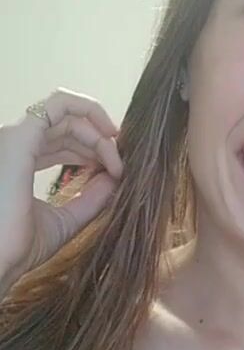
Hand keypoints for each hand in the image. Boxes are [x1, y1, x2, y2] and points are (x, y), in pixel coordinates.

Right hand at [0, 87, 123, 283]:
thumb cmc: (19, 246)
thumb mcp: (66, 220)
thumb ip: (91, 199)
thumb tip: (115, 178)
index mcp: (20, 161)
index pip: (59, 142)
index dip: (91, 149)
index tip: (115, 171)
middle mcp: (16, 144)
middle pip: (66, 126)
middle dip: (99, 142)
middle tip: (120, 167)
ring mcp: (17, 136)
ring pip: (68, 114)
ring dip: (99, 135)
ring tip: (116, 162)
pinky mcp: (22, 135)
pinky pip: (60, 103)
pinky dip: (90, 113)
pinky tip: (108, 139)